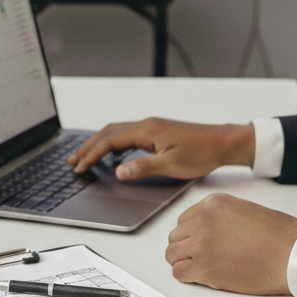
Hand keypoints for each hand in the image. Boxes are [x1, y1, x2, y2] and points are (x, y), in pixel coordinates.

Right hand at [68, 118, 254, 180]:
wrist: (223, 142)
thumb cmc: (202, 153)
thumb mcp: (172, 165)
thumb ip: (143, 168)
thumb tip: (118, 171)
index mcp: (146, 130)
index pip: (109, 141)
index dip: (91, 154)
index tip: (79, 167)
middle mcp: (146, 125)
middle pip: (108, 132)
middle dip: (88, 147)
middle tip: (73, 161)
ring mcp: (151, 127)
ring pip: (116, 132)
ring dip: (98, 143)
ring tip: (85, 156)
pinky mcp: (157, 131)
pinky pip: (126, 134)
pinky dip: (112, 142)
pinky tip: (112, 152)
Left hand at [165, 193, 296, 294]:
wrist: (293, 253)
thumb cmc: (279, 234)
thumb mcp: (243, 210)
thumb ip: (220, 217)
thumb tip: (208, 231)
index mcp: (212, 204)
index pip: (184, 220)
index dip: (191, 234)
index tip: (199, 243)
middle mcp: (201, 221)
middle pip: (175, 237)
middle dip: (185, 248)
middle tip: (198, 258)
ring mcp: (200, 244)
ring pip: (172, 254)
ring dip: (183, 262)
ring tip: (199, 269)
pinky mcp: (204, 268)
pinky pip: (179, 273)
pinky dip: (186, 277)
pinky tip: (200, 278)